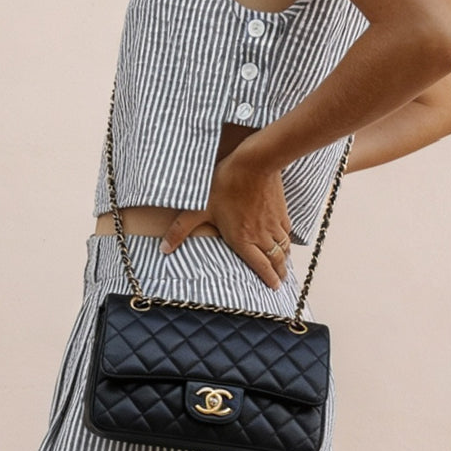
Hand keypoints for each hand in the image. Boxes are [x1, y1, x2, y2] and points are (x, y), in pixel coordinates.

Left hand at [159, 144, 292, 290]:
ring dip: (284, 259)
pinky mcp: (281, 211)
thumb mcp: (198, 208)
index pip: (260, 266)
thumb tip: (164, 249)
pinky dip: (287, 241)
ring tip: (283, 265)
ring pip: (283, 248)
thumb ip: (180, 230)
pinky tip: (284, 241)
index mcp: (243, 240)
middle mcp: (261, 236)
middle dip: (279, 274)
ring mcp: (273, 224)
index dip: (269, 279)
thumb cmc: (225, 184)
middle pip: (275, 260)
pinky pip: (286, 232)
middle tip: (280, 282)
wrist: (254, 162)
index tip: (274, 288)